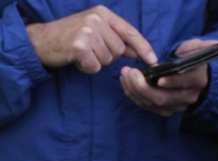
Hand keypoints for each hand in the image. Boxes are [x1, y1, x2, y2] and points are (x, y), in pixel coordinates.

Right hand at [25, 6, 156, 72]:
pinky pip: (96, 66)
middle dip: (109, 55)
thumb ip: (119, 40)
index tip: (153, 61)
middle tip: (91, 49)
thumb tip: (142, 53)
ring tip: (83, 53)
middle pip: (120, 50)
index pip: (130, 32)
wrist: (41, 41)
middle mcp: (96, 19)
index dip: (144, 48)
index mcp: (103, 13)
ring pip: (109, 59)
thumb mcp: (97, 32)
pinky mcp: (79, 46)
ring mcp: (87, 31)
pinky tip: (77, 59)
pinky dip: (88, 67)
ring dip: (97, 61)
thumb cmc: (71, 37)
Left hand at [120, 39, 217, 116]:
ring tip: (125, 74)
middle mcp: (189, 96)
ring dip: (135, 91)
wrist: (196, 78)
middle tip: (130, 72)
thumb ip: (196, 46)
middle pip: (164, 98)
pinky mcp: (167, 109)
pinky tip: (127, 83)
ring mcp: (177, 105)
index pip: (186, 82)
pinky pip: (148, 107)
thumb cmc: (192, 60)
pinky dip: (135, 96)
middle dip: (143, 87)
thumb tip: (208, 44)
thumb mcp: (197, 50)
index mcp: (198, 80)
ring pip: (154, 104)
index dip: (173, 82)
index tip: (159, 79)